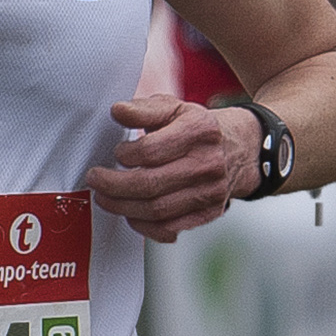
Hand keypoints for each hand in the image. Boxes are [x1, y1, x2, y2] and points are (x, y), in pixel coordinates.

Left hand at [85, 96, 260, 242]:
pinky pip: (169, 228)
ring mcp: (210, 192)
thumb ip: (144, 109)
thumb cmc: (197, 128)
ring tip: (105, 197)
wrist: (240, 149)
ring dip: (123, 207)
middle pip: (151, 185)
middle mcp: (208, 164)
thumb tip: (118, 111)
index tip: (116, 153)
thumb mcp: (174, 108)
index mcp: (199, 131)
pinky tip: (130, 213)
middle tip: (95, 180)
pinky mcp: (209, 213)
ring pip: (157, 210)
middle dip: (114, 186)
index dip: (125, 154)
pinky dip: (144, 226)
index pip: (151, 151)